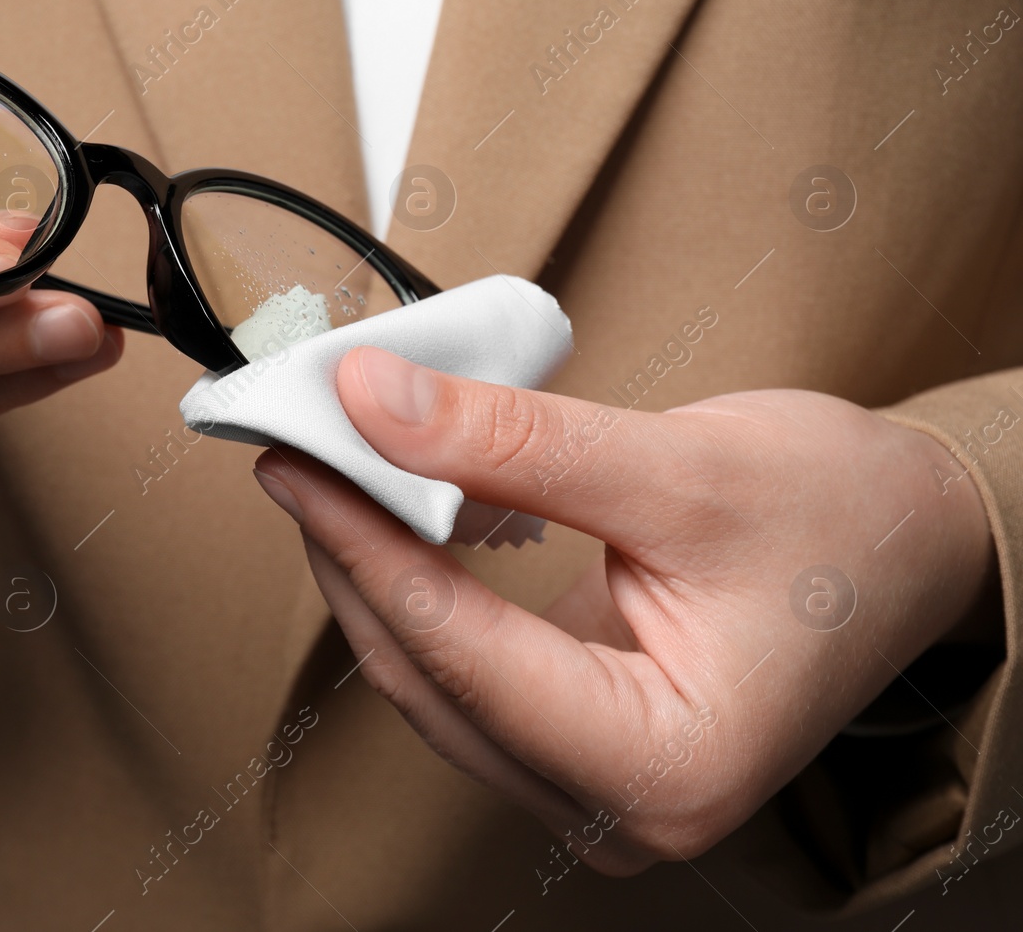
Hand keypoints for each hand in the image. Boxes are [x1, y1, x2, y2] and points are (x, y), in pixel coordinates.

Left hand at [253, 347, 996, 873]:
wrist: (916, 544)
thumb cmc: (844, 519)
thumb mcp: (680, 467)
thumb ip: (515, 443)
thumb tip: (374, 405)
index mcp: (664, 768)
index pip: (460, 653)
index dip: (361, 545)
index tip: (296, 458)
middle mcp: (619, 807)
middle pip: (430, 675)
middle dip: (353, 554)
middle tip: (300, 447)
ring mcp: (593, 783)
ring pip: (433, 677)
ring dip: (376, 568)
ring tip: (333, 467)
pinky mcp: (577, 740)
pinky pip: (464, 667)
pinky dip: (423, 584)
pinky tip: (395, 509)